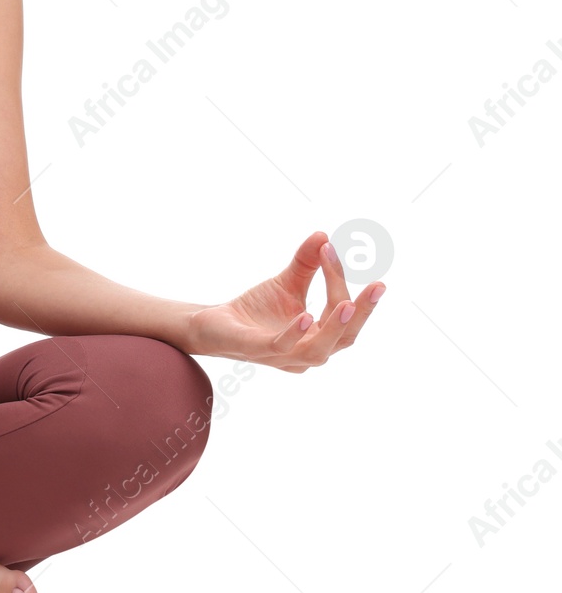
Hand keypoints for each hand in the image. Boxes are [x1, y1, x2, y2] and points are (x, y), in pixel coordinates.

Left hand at [184, 231, 384, 371]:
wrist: (213, 323)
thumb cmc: (256, 310)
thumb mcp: (287, 283)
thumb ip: (307, 264)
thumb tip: (324, 235)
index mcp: (319, 338)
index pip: (341, 313)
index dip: (341, 283)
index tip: (332, 251)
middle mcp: (306, 353)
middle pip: (344, 339)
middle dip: (362, 313)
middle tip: (378, 287)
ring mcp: (283, 357)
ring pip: (319, 350)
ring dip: (335, 327)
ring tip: (348, 303)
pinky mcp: (257, 351)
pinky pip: (281, 347)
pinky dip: (295, 333)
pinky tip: (305, 314)